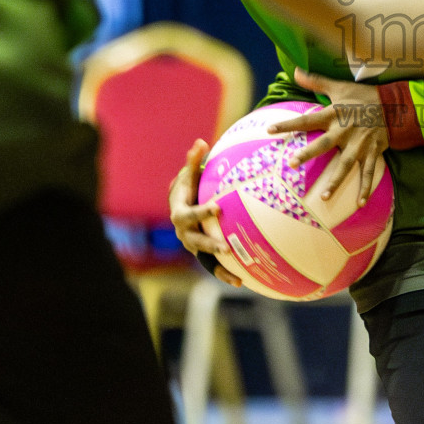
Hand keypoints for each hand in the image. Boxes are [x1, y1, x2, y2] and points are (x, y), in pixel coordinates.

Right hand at [167, 138, 242, 286]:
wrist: (182, 207)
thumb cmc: (188, 187)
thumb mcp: (189, 176)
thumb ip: (194, 162)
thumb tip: (201, 142)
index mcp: (180, 213)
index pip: (188, 215)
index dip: (201, 213)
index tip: (218, 208)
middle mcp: (184, 232)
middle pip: (194, 241)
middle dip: (209, 244)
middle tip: (226, 246)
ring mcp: (193, 245)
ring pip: (204, 257)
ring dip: (219, 265)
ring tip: (236, 270)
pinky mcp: (203, 254)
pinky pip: (212, 267)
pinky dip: (225, 274)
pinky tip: (243, 281)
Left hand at [267, 69, 390, 204]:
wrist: (394, 104)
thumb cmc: (362, 96)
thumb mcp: (339, 86)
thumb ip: (315, 81)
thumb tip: (294, 70)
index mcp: (335, 114)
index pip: (307, 119)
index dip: (288, 124)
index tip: (269, 130)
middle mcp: (345, 130)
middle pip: (324, 144)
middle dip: (308, 154)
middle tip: (292, 164)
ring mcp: (360, 144)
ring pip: (346, 165)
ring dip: (336, 181)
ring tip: (323, 196)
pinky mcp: (373, 152)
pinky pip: (368, 173)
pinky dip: (365, 189)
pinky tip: (360, 204)